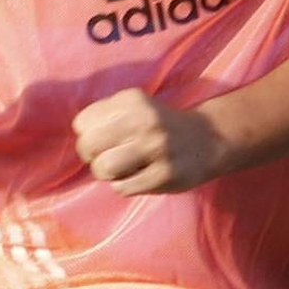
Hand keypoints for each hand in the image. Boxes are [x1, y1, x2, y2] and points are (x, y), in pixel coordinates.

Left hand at [72, 88, 223, 195]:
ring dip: (106, 174)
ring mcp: (157, 148)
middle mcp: (145, 121)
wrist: (207, 139)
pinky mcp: (164, 175)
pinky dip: (124, 185)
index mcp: (131, 100)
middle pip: (88, 145)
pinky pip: (122, 187)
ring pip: (104, 168)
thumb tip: (81, 136)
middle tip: (105, 157)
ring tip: (121, 169)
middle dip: (91, 155)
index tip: (104, 137)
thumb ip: (104, 116)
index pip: (82, 122)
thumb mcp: (134, 107)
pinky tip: (138, 176)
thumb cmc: (158, 125)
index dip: (88, 134)